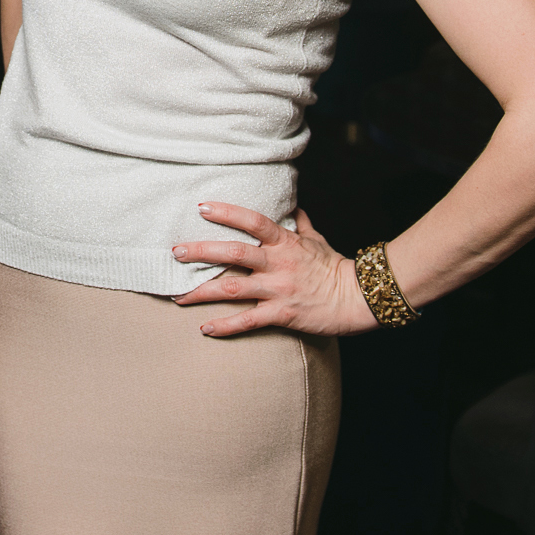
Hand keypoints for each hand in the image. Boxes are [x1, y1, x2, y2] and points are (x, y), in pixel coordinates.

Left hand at [170, 203, 378, 336]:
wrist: (358, 298)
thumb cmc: (335, 267)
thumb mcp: (317, 239)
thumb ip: (300, 222)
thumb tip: (292, 205)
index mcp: (285, 243)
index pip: (252, 221)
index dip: (227, 212)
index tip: (201, 207)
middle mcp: (278, 264)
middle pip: (233, 253)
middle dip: (201, 252)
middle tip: (176, 252)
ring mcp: (278, 290)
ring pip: (232, 289)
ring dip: (201, 293)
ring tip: (177, 296)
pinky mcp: (282, 315)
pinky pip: (247, 321)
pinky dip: (224, 326)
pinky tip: (205, 329)